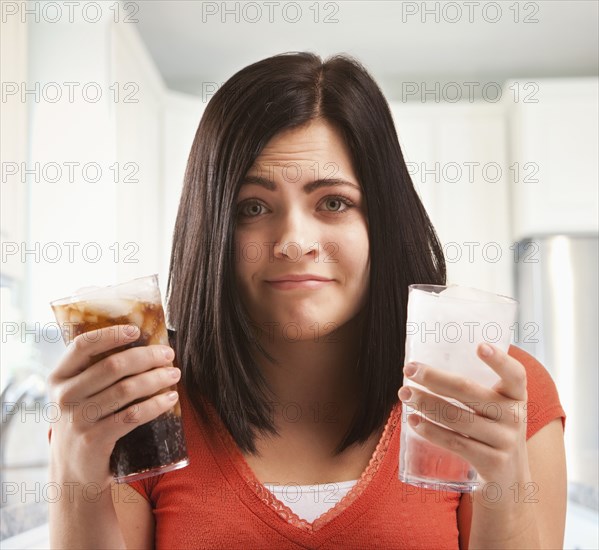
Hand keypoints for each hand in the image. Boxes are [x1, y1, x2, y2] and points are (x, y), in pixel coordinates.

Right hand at [47, 325, 180, 491]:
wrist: (74, 473)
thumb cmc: (86, 422)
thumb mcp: (79, 395)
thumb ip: (97, 371)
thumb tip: (143, 343)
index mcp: (59, 377)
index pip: (82, 345)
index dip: (111, 334)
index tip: (137, 330)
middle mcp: (64, 396)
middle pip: (112, 365)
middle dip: (147, 356)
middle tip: (168, 354)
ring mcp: (77, 420)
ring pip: (126, 389)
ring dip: (156, 378)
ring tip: (174, 374)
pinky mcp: (94, 440)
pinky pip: (132, 416)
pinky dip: (155, 404)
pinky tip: (170, 398)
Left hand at [398, 343, 531, 500]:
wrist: (510, 484)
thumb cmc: (492, 434)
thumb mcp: (495, 411)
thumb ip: (473, 391)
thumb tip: (424, 368)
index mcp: (516, 397)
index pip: (515, 374)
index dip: (499, 360)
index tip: (480, 346)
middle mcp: (515, 417)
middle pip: (469, 391)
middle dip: (434, 378)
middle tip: (409, 369)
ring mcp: (504, 442)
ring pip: (457, 417)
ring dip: (426, 403)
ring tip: (405, 394)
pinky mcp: (492, 463)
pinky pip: (456, 443)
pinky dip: (431, 431)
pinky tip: (414, 421)